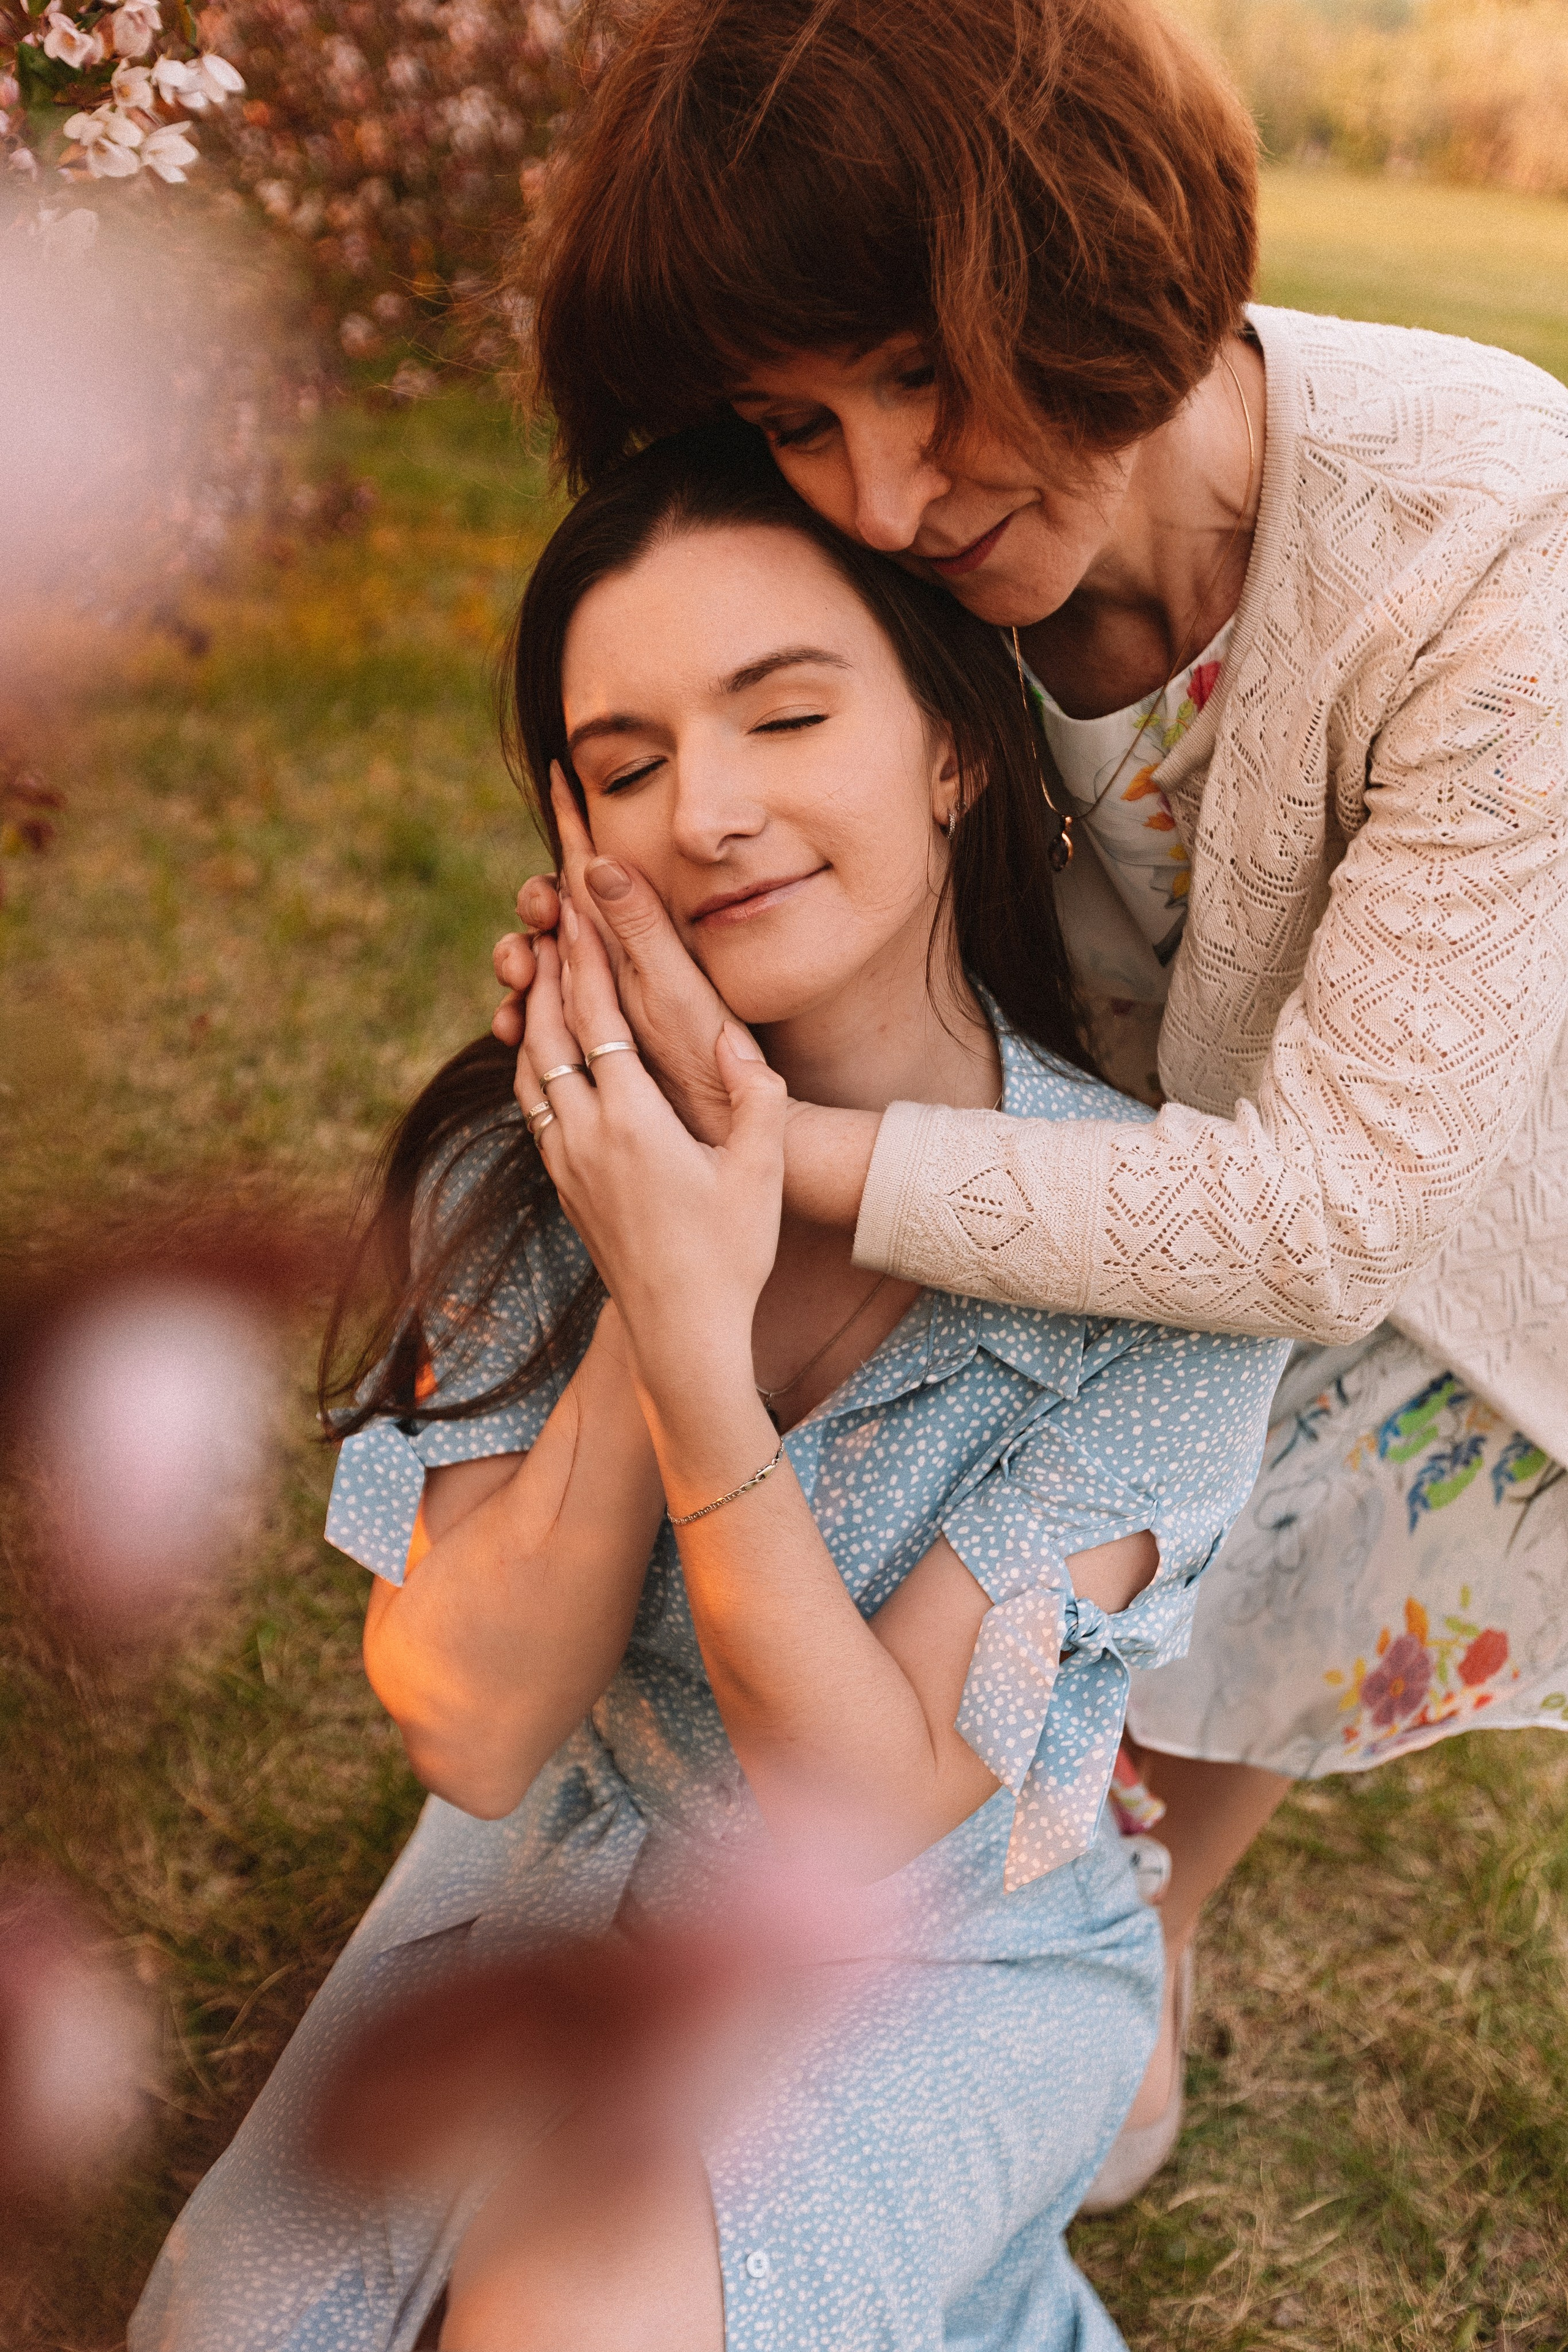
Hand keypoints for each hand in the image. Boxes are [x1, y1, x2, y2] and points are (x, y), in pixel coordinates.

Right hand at [497, 770, 739, 1145]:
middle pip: (554, 907)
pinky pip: (533, 1011)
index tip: (560, 771)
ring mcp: (596, 992)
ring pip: (536, 957)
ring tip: (516, 981)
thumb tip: (600, 862)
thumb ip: (638, 924)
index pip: (596, 861)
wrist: (718, 1117)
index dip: (576, 817)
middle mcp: (612, 954)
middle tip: (534, 928)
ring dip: (516, 960)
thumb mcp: (670, 983)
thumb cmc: (704, 1050)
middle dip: (533, 908)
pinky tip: (506, 1028)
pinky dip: (515, 1013)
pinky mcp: (585, 1032)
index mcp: (632, 931)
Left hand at [515, 921, 784, 1401]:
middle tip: (545, 910)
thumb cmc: (731, 1253)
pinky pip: (532, 1103)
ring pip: (530, 1066)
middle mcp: (585, 1137)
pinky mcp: (561, 1182)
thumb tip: (737, 1038)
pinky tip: (535, 1040)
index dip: (586, 958)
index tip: (579, 905)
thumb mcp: (760, 1174)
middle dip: (549, 965)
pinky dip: (529, 1056)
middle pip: (552, 1031)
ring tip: (532, 959)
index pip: (598, 1020)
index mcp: (633, 1124)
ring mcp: (565, 1160)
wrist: (680, 1330)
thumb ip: (756, 1100)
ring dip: (530, 1008)